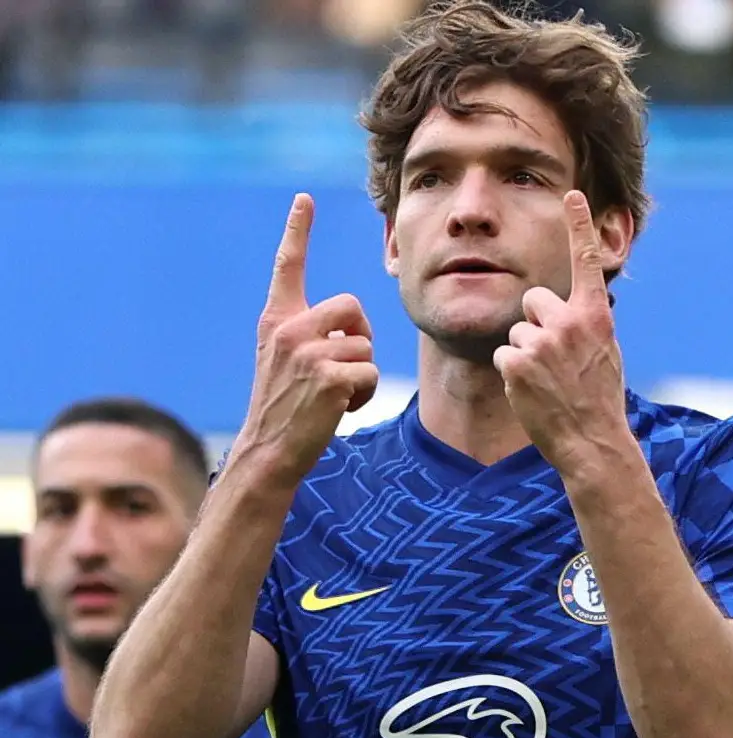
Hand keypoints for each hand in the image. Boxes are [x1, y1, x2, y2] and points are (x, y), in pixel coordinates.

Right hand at [236, 193, 377, 483]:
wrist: (269, 450)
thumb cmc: (286, 407)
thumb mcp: (287, 362)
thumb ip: (311, 336)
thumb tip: (353, 327)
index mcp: (276, 320)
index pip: (288, 267)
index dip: (297, 231)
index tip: (304, 199)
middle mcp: (287, 329)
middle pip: (353, 306)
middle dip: (360, 335)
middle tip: (341, 367)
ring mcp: (307, 352)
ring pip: (366, 344)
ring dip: (362, 373)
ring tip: (333, 394)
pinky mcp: (330, 376)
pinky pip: (371, 371)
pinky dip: (364, 393)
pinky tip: (338, 408)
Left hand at [494, 190, 628, 472]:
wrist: (592, 440)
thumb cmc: (599, 397)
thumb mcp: (606, 353)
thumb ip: (587, 324)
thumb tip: (576, 305)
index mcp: (595, 317)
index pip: (586, 263)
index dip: (580, 226)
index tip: (573, 194)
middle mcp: (569, 323)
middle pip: (534, 299)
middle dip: (538, 323)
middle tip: (556, 357)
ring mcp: (541, 342)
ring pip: (518, 330)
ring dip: (526, 353)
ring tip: (548, 380)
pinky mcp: (516, 362)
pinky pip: (505, 355)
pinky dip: (514, 373)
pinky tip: (534, 391)